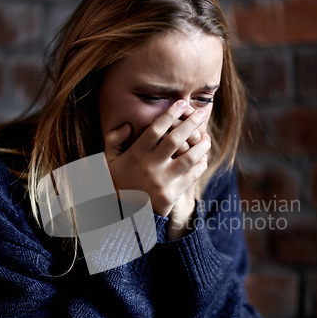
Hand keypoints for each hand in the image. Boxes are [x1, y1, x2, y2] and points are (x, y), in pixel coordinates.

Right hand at [104, 100, 210, 217]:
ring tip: (207, 137)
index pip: (155, 130)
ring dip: (201, 145)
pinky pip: (192, 175)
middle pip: (175, 140)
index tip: (180, 103)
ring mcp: (163, 181)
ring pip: (189, 158)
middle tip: (200, 113)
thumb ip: (114, 139)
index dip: (169, 114)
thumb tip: (128, 124)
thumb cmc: (119, 181)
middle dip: (191, 123)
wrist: (125, 213)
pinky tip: (203, 157)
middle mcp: (150, 167)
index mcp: (135, 155)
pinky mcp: (173, 194)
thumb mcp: (109, 160)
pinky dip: (201, 164)